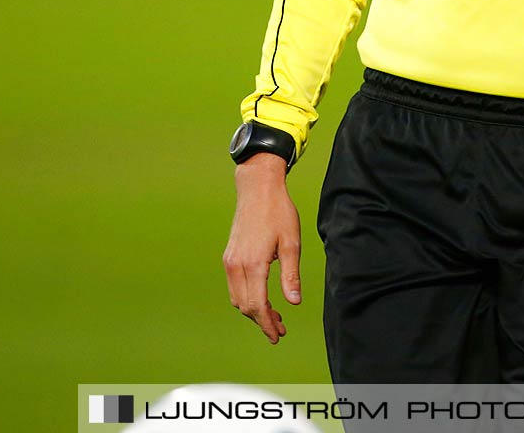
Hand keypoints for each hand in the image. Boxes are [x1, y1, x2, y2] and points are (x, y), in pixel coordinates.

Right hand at [222, 155, 302, 342]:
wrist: (257, 189)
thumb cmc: (279, 213)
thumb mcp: (291, 244)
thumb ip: (290, 276)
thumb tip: (293, 303)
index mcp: (252, 265)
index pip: (257, 306)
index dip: (267, 324)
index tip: (277, 335)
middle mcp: (236, 266)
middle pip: (245, 307)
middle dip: (262, 321)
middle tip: (280, 329)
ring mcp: (229, 261)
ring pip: (238, 299)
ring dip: (254, 311)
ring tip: (275, 315)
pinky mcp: (229, 256)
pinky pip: (234, 287)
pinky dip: (247, 298)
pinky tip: (262, 298)